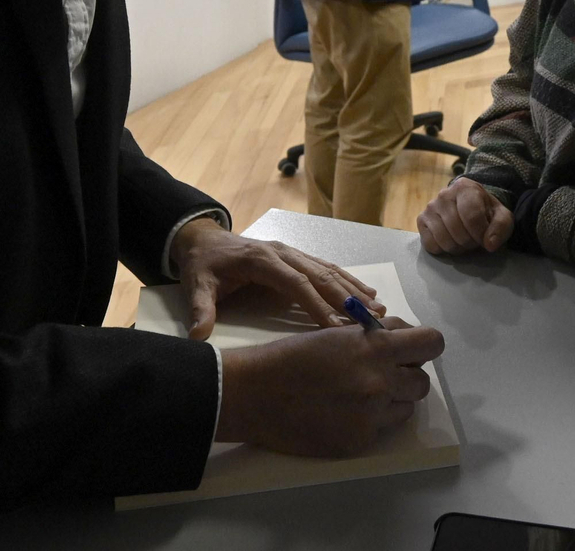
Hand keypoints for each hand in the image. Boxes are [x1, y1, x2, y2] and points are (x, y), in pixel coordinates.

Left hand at [170, 218, 382, 338]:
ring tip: (377, 306)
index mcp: (262, 260)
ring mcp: (292, 253)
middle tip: (370, 317)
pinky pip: (325, 268)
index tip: (335, 326)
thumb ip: (201, 308)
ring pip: (328, 270)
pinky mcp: (296, 257)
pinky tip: (365, 292)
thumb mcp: (196, 285)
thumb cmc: (204, 264)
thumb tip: (200, 335)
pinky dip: (347, 280)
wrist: (203, 239)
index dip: (316, 304)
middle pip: (320, 275)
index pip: (295, 283)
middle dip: (347, 297)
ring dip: (353, 288)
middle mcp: (283, 253)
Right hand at [215, 320, 445, 455]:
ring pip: (407, 407)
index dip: (424, 345)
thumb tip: (401, 340)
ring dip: (393, 400)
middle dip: (407, 374)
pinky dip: (371, 421)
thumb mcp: (338, 334)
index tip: (413, 349)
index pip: (431, 343)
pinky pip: (382, 429)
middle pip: (423, 380)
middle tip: (384, 373)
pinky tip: (344, 413)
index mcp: (375, 347)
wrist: (255, 395)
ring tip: (362, 395)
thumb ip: (375, 338)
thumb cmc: (292, 357)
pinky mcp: (360, 442)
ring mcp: (372, 415)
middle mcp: (380, 381)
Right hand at [417, 177, 512, 254]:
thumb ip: (501, 228)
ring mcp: (430, 207)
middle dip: (470, 242)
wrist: (469, 206)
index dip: (480, 234)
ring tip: (464, 240)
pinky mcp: (421, 220)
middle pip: (457, 231)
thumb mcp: (502, 217)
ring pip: (444, 240)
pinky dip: (443, 249)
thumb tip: (489, 244)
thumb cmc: (486, 212)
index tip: (485, 239)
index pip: (472, 217)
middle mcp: (444, 194)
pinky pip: (430, 244)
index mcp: (465, 187)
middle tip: (474, 239)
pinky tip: (451, 240)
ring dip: (457, 247)